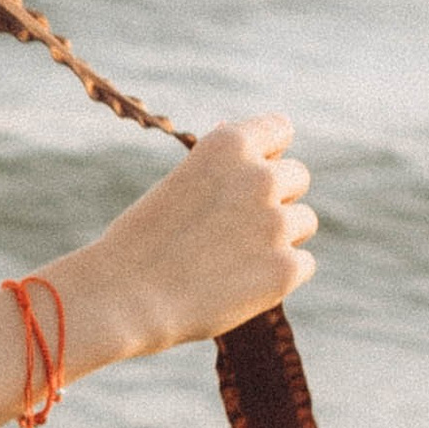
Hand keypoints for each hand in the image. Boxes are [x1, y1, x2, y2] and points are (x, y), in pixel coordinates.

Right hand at [54, 115, 317, 368]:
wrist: (124, 298)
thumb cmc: (143, 241)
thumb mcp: (180, 184)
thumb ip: (226, 171)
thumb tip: (266, 155)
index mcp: (228, 144)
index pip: (279, 129)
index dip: (267, 154)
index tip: (249, 177)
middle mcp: (259, 176)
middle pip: (298, 176)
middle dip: (276, 198)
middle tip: (234, 227)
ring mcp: (276, 223)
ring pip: (303, 222)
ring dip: (279, 237)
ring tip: (231, 258)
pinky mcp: (286, 268)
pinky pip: (302, 264)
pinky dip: (278, 275)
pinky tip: (237, 284)